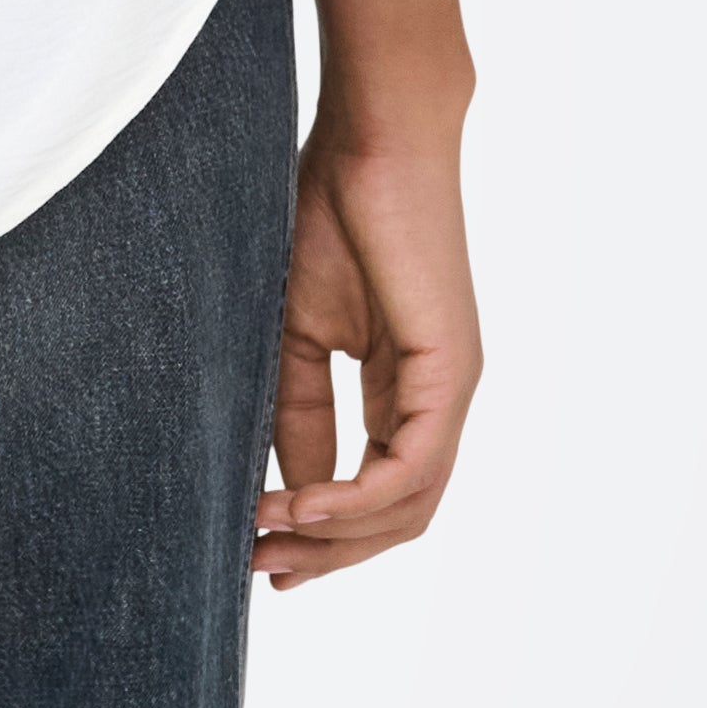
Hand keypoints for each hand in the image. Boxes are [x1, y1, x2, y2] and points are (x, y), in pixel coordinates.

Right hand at [259, 0, 477, 588]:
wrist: (370, 140)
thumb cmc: (330, 215)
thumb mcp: (295, 335)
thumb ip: (297, 412)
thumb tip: (285, 490)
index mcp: (404, 393)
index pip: (376, 495)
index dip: (320, 537)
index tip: (255, 554)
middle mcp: (436, 401)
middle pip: (396, 518)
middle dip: (325, 553)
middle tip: (257, 568)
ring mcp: (450, 390)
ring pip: (407, 507)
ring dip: (335, 537)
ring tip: (266, 539)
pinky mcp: (450, 373)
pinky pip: (411, 468)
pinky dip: (355, 500)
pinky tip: (299, 503)